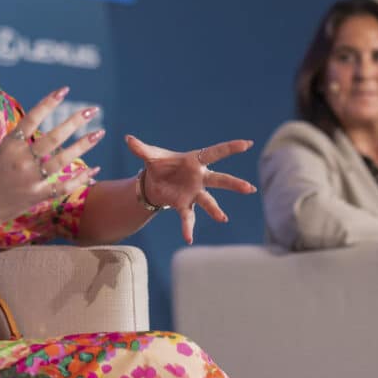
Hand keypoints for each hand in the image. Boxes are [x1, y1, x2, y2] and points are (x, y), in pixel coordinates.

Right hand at [0, 86, 102, 233]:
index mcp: (7, 147)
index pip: (31, 119)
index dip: (48, 103)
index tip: (64, 90)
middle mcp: (21, 162)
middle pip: (53, 138)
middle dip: (74, 122)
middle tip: (92, 110)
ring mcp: (31, 181)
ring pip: (62, 161)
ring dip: (83, 146)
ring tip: (99, 133)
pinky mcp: (37, 197)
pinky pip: (63, 187)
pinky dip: (79, 179)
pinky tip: (96, 169)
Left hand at [125, 135, 256, 243]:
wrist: (153, 182)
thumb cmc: (159, 165)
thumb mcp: (150, 156)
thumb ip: (141, 148)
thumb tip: (128, 139)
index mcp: (194, 160)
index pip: (215, 152)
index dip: (230, 147)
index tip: (247, 143)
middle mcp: (199, 177)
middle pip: (220, 179)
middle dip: (234, 184)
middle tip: (249, 188)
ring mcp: (194, 193)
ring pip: (209, 201)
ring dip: (216, 210)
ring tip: (223, 219)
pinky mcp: (185, 205)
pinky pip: (188, 218)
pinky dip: (188, 228)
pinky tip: (188, 238)